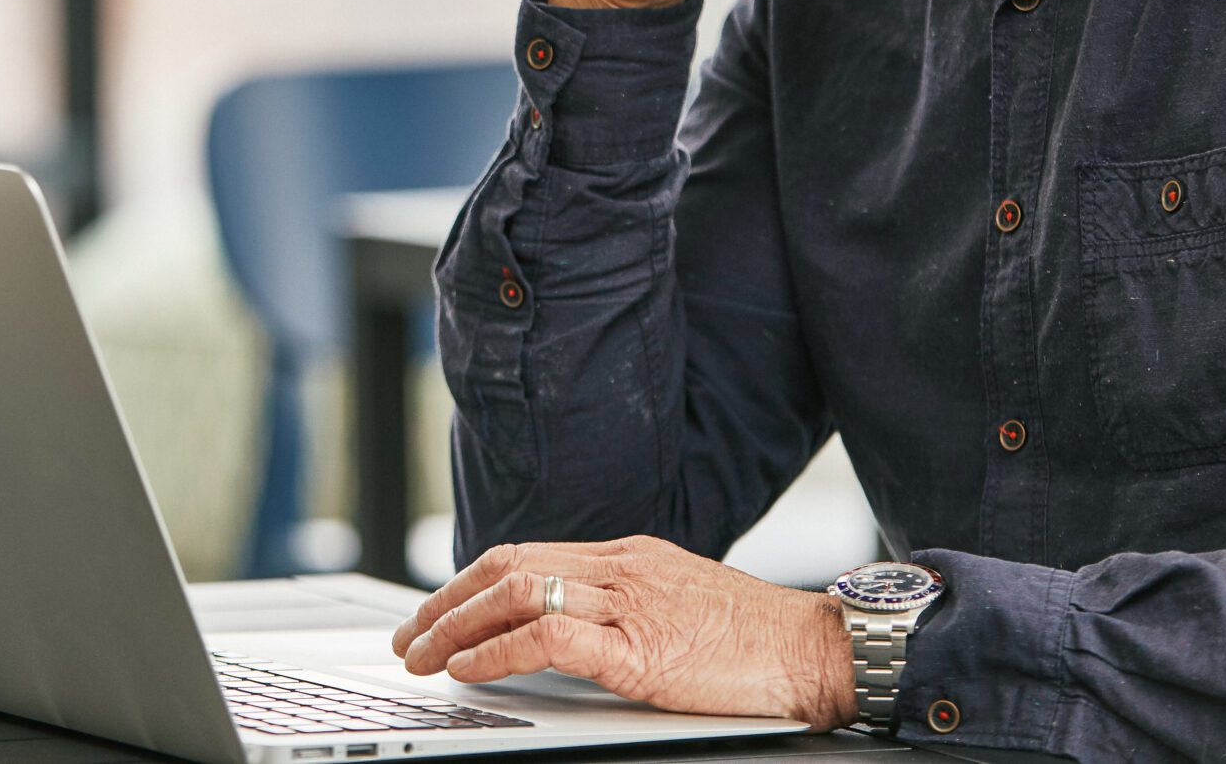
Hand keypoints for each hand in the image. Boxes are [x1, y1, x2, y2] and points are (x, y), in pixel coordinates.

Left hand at [388, 536, 857, 728]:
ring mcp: (628, 603)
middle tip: (408, 636)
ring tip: (424, 656)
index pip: (524, 555)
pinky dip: (497, 651)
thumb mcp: (677, 602)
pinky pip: (547, 637)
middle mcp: (620, 568)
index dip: (468, 582)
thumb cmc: (757, 638)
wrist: (817, 649)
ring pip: (515, 594)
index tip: (436, 611)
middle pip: (505, 566)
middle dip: (445, 601)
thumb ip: (624, 606)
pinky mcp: (639, 648)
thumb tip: (566, 628)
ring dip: (455, 627)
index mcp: (627, 556)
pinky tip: (471, 669)